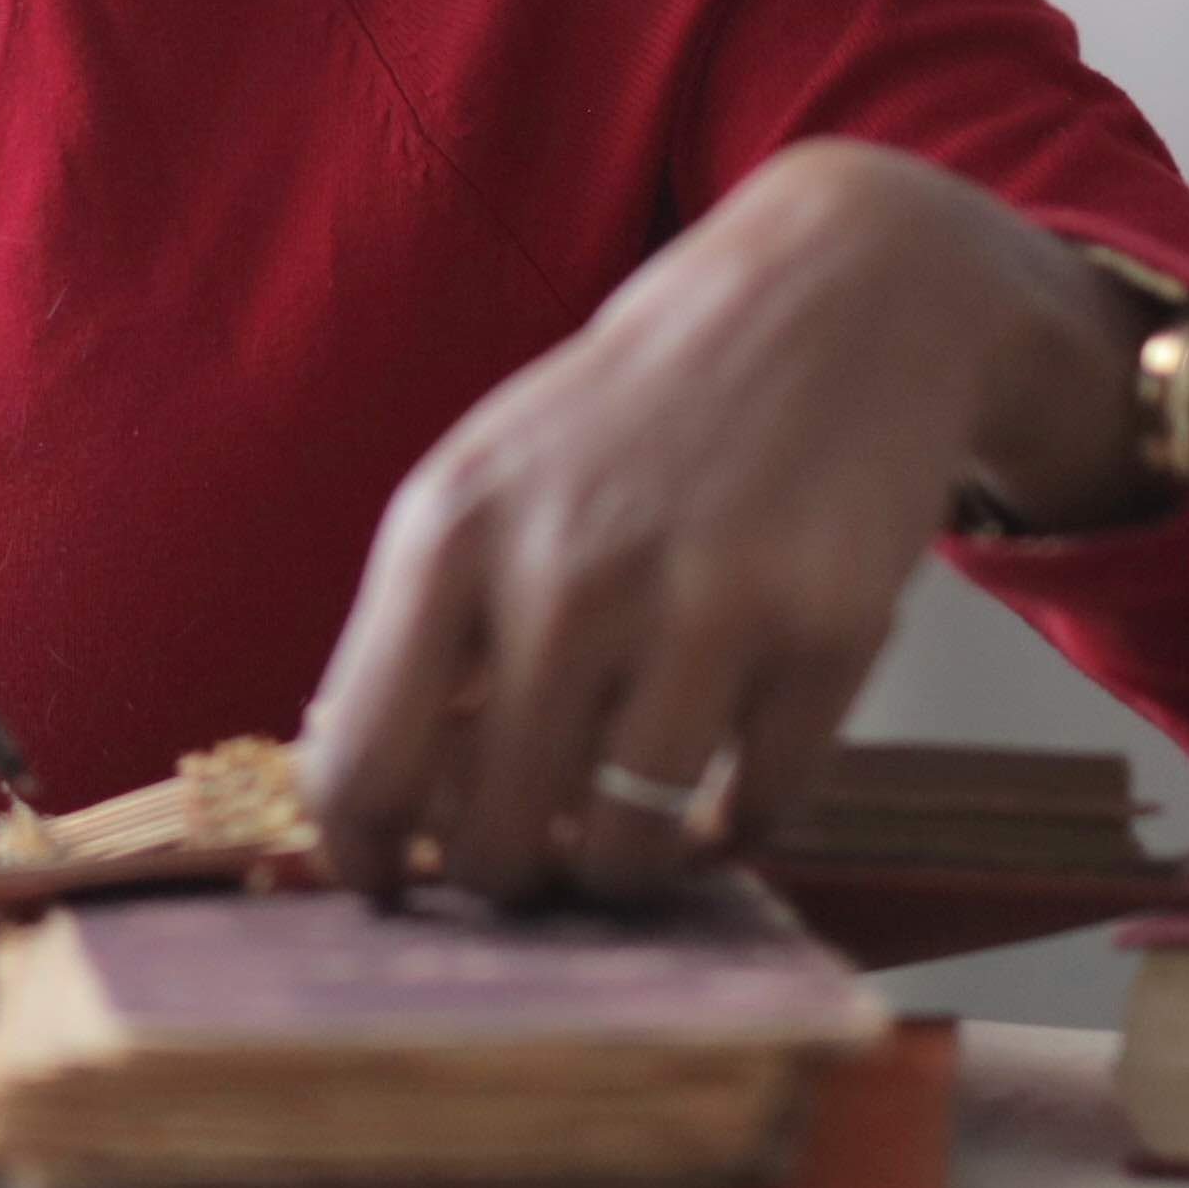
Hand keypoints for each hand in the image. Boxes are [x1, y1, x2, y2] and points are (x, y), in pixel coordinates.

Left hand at [296, 138, 1145, 905]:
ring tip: (622, 840)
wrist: (828, 300)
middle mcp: (563, 572)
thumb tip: (369, 810)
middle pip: (491, 840)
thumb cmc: (631, 418)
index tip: (390, 888)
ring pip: (624, 853)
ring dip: (620, 876)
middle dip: (505, 882)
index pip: (360, 767)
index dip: (364, 861)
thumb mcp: (485, 485)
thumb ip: (422, 631)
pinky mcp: (825, 632)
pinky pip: (760, 814)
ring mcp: (701, 604)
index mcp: (449, 534)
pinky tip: (723, 785)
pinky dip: (736, 829)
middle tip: (531, 865)